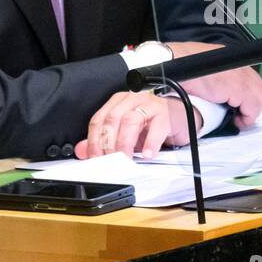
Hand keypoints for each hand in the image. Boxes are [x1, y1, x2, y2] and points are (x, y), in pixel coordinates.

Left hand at [75, 91, 199, 159]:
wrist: (179, 118)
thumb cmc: (152, 124)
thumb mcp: (125, 134)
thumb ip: (103, 141)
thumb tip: (83, 151)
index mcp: (118, 103)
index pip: (98, 119)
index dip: (94, 141)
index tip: (95, 158)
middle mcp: (131, 100)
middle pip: (112, 119)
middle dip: (108, 143)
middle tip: (110, 161)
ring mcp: (149, 105)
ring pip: (130, 121)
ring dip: (125, 143)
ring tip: (126, 159)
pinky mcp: (165, 113)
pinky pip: (156, 128)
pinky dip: (150, 143)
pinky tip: (147, 153)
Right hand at [165, 41, 261, 128]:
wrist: (169, 63)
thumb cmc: (175, 65)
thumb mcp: (196, 67)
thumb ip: (209, 76)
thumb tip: (212, 91)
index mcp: (225, 56)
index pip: (247, 75)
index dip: (247, 92)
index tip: (243, 104)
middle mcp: (235, 62)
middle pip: (257, 85)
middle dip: (252, 102)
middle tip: (241, 113)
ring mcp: (238, 74)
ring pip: (258, 96)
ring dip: (250, 110)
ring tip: (239, 119)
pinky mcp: (237, 87)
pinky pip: (253, 106)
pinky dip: (247, 117)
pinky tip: (239, 121)